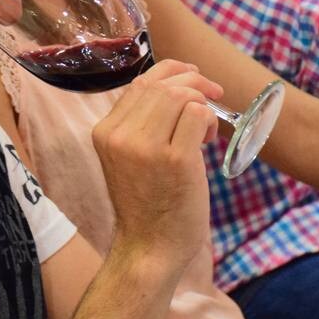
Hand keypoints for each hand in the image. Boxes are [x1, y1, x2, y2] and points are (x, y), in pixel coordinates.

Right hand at [92, 59, 220, 268]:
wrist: (150, 247)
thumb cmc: (147, 202)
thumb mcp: (129, 157)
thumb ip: (141, 123)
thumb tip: (176, 85)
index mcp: (105, 131)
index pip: (140, 82)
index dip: (171, 71)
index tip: (193, 77)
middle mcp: (120, 135)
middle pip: (163, 84)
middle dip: (195, 83)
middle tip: (214, 97)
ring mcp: (146, 147)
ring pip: (181, 95)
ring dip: (203, 104)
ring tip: (205, 131)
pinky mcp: (175, 160)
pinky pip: (198, 115)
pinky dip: (210, 120)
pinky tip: (207, 141)